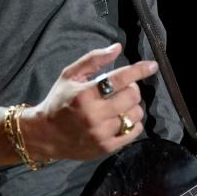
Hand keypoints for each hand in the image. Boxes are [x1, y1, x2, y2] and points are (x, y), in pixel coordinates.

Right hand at [19, 43, 157, 161]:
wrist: (44, 135)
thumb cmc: (59, 101)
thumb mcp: (70, 75)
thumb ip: (93, 60)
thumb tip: (117, 48)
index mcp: (85, 94)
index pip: (120, 78)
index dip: (139, 70)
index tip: (152, 66)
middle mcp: (94, 115)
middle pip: (132, 97)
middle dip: (133, 89)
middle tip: (124, 89)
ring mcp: (101, 133)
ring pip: (135, 115)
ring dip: (133, 107)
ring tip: (121, 105)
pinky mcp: (106, 148)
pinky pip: (133, 132)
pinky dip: (133, 123)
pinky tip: (122, 119)